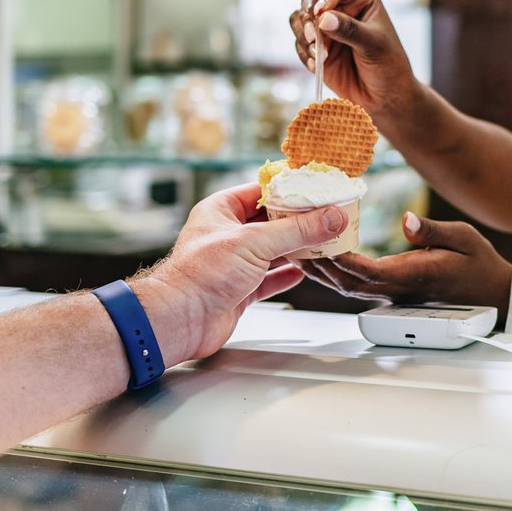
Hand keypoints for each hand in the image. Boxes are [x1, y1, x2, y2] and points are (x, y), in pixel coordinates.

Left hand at [131, 184, 346, 363]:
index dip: (289, 190)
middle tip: (327, 216)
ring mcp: (232, 263)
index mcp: (221, 211)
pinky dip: (285, 276)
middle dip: (298, 222)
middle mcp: (226, 234)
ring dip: (296, 249)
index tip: (316, 189)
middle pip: (270, 222)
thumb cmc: (199, 275)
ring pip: (271, 251)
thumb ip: (297, 230)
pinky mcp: (238, 290)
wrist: (181, 321)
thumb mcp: (255, 242)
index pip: (261, 191)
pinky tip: (302, 272)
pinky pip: (268, 278)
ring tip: (323, 242)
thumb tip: (330, 217)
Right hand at [288, 0, 418, 118]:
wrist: (386, 98)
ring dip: (304, 35)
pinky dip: (304, 54)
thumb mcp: (374, 45)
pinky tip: (316, 66)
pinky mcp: (317, 50)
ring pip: (299, 20)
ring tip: (318, 54)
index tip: (320, 12)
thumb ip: (349, 30)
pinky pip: (299, 44)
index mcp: (360, 0)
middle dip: (307, 14)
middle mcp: (340, 10)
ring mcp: (326, 31)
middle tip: (313, 35)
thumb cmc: (389, 66)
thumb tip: (323, 18)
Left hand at [301, 212, 511, 322]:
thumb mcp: (464, 238)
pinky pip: (358, 286)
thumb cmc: (480, 265)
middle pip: (348, 283)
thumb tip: (407, 220)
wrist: (494, 295)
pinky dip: (337, 273)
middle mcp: (398, 289)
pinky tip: (324, 258)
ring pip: (349, 287)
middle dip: (319, 266)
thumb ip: (433, 231)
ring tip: (298, 250)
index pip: (367, 271)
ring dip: (323, 272)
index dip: (340, 259)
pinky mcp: (394, 292)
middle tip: (294, 243)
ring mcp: (394, 294)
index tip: (317, 241)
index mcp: (413, 276)